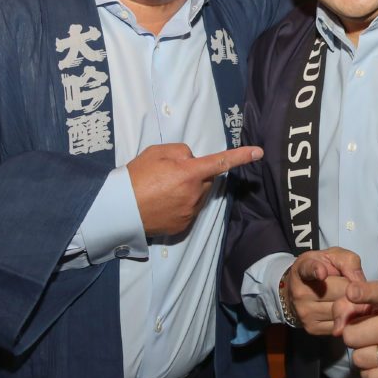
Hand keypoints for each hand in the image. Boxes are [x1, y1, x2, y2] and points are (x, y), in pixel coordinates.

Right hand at [128, 143, 262, 235]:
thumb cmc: (135, 177)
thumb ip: (180, 151)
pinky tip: (164, 203)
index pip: (220, 162)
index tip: (258, 152)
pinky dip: (182, 205)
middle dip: (197, 174)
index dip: (241, 156)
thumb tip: (193, 159)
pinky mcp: (183, 225)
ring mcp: (189, 212)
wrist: (119, 210)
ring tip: (164, 190)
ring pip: (200, 195)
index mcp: (188, 173)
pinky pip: (190, 210)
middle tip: (171, 174)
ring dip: (190, 190)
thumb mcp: (156, 152)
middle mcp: (193, 194)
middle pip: (207, 179)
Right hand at [286, 248, 366, 335]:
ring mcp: (305, 312)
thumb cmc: (321, 269)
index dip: (316, 270)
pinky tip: (344, 310)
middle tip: (349, 286)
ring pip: (343, 310)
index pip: (308, 269)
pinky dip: (348, 318)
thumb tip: (360, 283)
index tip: (322, 273)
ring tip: (346, 297)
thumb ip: (348, 261)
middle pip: (341, 292)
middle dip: (352, 288)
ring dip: (353, 304)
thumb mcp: (332, 256)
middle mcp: (300, 292)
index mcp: (303, 269)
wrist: (299, 290)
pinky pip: (342, 325)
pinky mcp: (313, 328)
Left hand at [332, 281, 377, 377]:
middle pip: (353, 334)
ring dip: (361, 355)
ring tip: (375, 347)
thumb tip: (337, 326)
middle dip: (352, 335)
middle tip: (364, 333)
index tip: (351, 292)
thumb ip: (355, 304)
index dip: (364, 293)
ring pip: (359, 358)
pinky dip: (369, 372)